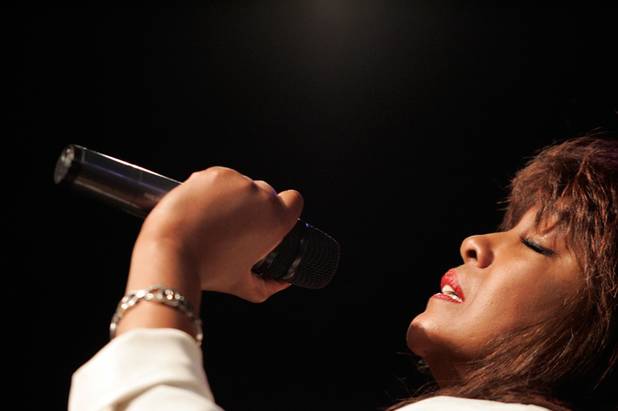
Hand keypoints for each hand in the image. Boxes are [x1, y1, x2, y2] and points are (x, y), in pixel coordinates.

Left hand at [128, 166, 303, 302]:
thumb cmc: (205, 269)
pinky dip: (214, 191)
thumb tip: (281, 282)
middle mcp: (259, 195)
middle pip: (267, 193)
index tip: (271, 220)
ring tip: (214, 221)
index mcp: (275, 219)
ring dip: (234, 198)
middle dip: (255, 208)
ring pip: (242, 185)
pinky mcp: (213, 174)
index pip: (295, 201)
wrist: (169, 250)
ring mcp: (235, 181)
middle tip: (236, 229)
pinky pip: (220, 179)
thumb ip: (268, 285)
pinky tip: (203, 210)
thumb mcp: (242, 285)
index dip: (285, 210)